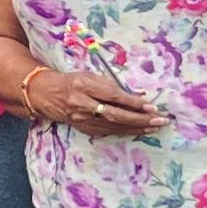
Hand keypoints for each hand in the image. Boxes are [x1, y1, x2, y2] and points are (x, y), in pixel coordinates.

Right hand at [26, 63, 162, 138]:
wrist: (46, 94)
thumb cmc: (72, 81)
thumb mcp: (89, 76)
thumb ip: (109, 85)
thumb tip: (137, 96)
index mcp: (83, 85)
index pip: (112, 96)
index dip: (133, 102)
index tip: (151, 106)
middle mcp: (81, 104)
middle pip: (115, 114)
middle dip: (140, 118)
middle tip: (160, 120)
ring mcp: (82, 119)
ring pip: (113, 126)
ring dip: (136, 127)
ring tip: (155, 126)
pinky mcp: (83, 128)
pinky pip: (108, 131)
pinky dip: (125, 131)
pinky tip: (139, 130)